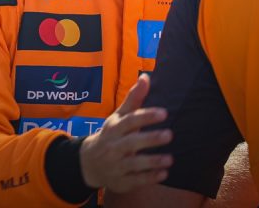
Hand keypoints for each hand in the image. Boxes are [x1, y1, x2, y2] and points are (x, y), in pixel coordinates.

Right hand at [80, 74, 172, 192]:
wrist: (88, 163)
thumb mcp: (119, 117)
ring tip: (170, 159)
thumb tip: (146, 77)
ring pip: (134, 163)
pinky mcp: (120, 181)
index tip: (164, 113)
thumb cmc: (110, 135)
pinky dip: (149, 177)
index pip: (130, 120)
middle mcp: (113, 146)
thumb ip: (134, 99)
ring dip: (152, 161)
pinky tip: (164, 173)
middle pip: (132, 142)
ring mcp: (116, 165)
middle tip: (170, 135)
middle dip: (150, 139)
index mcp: (114, 128)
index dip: (146, 116)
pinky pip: (135, 180)